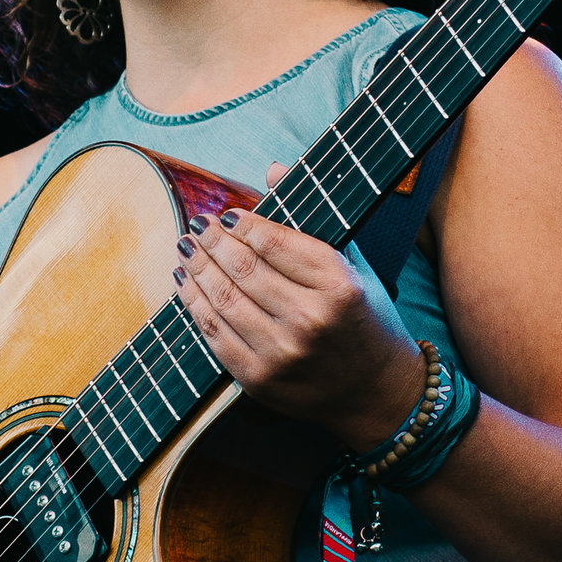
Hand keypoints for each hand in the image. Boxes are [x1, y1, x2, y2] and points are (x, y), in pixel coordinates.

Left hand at [172, 163, 426, 449]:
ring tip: (186, 248)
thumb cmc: (365, 320)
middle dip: (212, 242)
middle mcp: (310, 320)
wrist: (377, 393)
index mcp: (338, 287)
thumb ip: (315, 217)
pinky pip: (214, 335)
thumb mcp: (354, 266)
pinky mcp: (260, 380)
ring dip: (196, 269)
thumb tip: (273, 168)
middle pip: (243, 269)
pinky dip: (193, 304)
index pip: (274, 243)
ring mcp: (282, 354)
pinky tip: (185, 284)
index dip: (242, 224)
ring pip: (223, 299)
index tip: (226, 214)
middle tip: (197, 225)